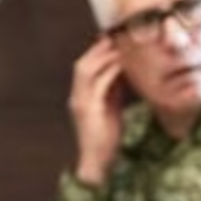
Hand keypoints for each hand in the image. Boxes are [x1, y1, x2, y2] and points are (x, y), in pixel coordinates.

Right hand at [68, 39, 128, 186]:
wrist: (98, 161)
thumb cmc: (107, 136)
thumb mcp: (111, 109)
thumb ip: (114, 91)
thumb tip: (124, 73)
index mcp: (81, 96)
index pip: (84, 68)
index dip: (96, 52)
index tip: (112, 40)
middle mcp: (77, 97)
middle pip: (82, 65)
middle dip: (97, 50)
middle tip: (116, 38)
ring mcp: (80, 103)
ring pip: (85, 71)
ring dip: (102, 57)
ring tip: (118, 47)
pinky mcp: (88, 110)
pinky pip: (97, 86)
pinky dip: (108, 73)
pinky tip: (121, 66)